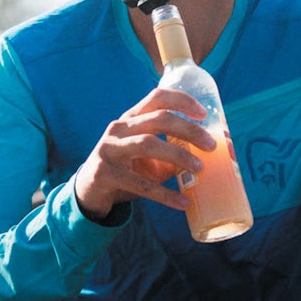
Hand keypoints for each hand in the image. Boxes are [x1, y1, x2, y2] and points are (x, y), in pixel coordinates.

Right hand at [74, 87, 214, 219]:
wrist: (89, 191)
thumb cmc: (127, 170)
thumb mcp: (148, 157)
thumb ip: (172, 153)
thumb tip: (209, 158)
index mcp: (131, 118)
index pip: (156, 98)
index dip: (181, 101)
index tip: (204, 113)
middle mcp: (119, 128)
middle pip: (157, 119)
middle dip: (188, 130)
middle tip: (211, 145)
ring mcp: (109, 149)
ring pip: (147, 144)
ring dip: (178, 156)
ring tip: (199, 169)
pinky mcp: (104, 173)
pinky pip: (139, 184)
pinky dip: (164, 194)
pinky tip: (183, 202)